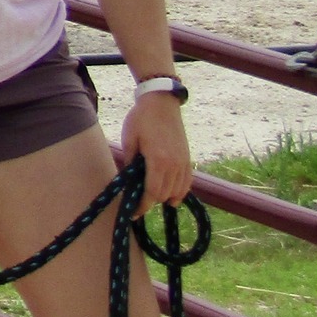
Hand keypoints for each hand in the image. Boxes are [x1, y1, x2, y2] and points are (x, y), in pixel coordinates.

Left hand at [119, 94, 192, 213]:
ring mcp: (183, 162)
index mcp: (158, 160)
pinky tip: (171, 196)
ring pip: (177, 192)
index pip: (152, 193)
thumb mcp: (130, 140)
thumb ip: (130, 164)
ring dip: (164, 197)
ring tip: (150, 197)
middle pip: (164, 195)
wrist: (162, 102)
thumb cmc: (141, 119)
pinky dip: (179, 192)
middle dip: (150, 202)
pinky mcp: (188, 159)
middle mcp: (174, 165)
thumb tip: (128, 182)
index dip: (142, 206)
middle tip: (136, 203)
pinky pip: (187, 183)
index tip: (133, 213)